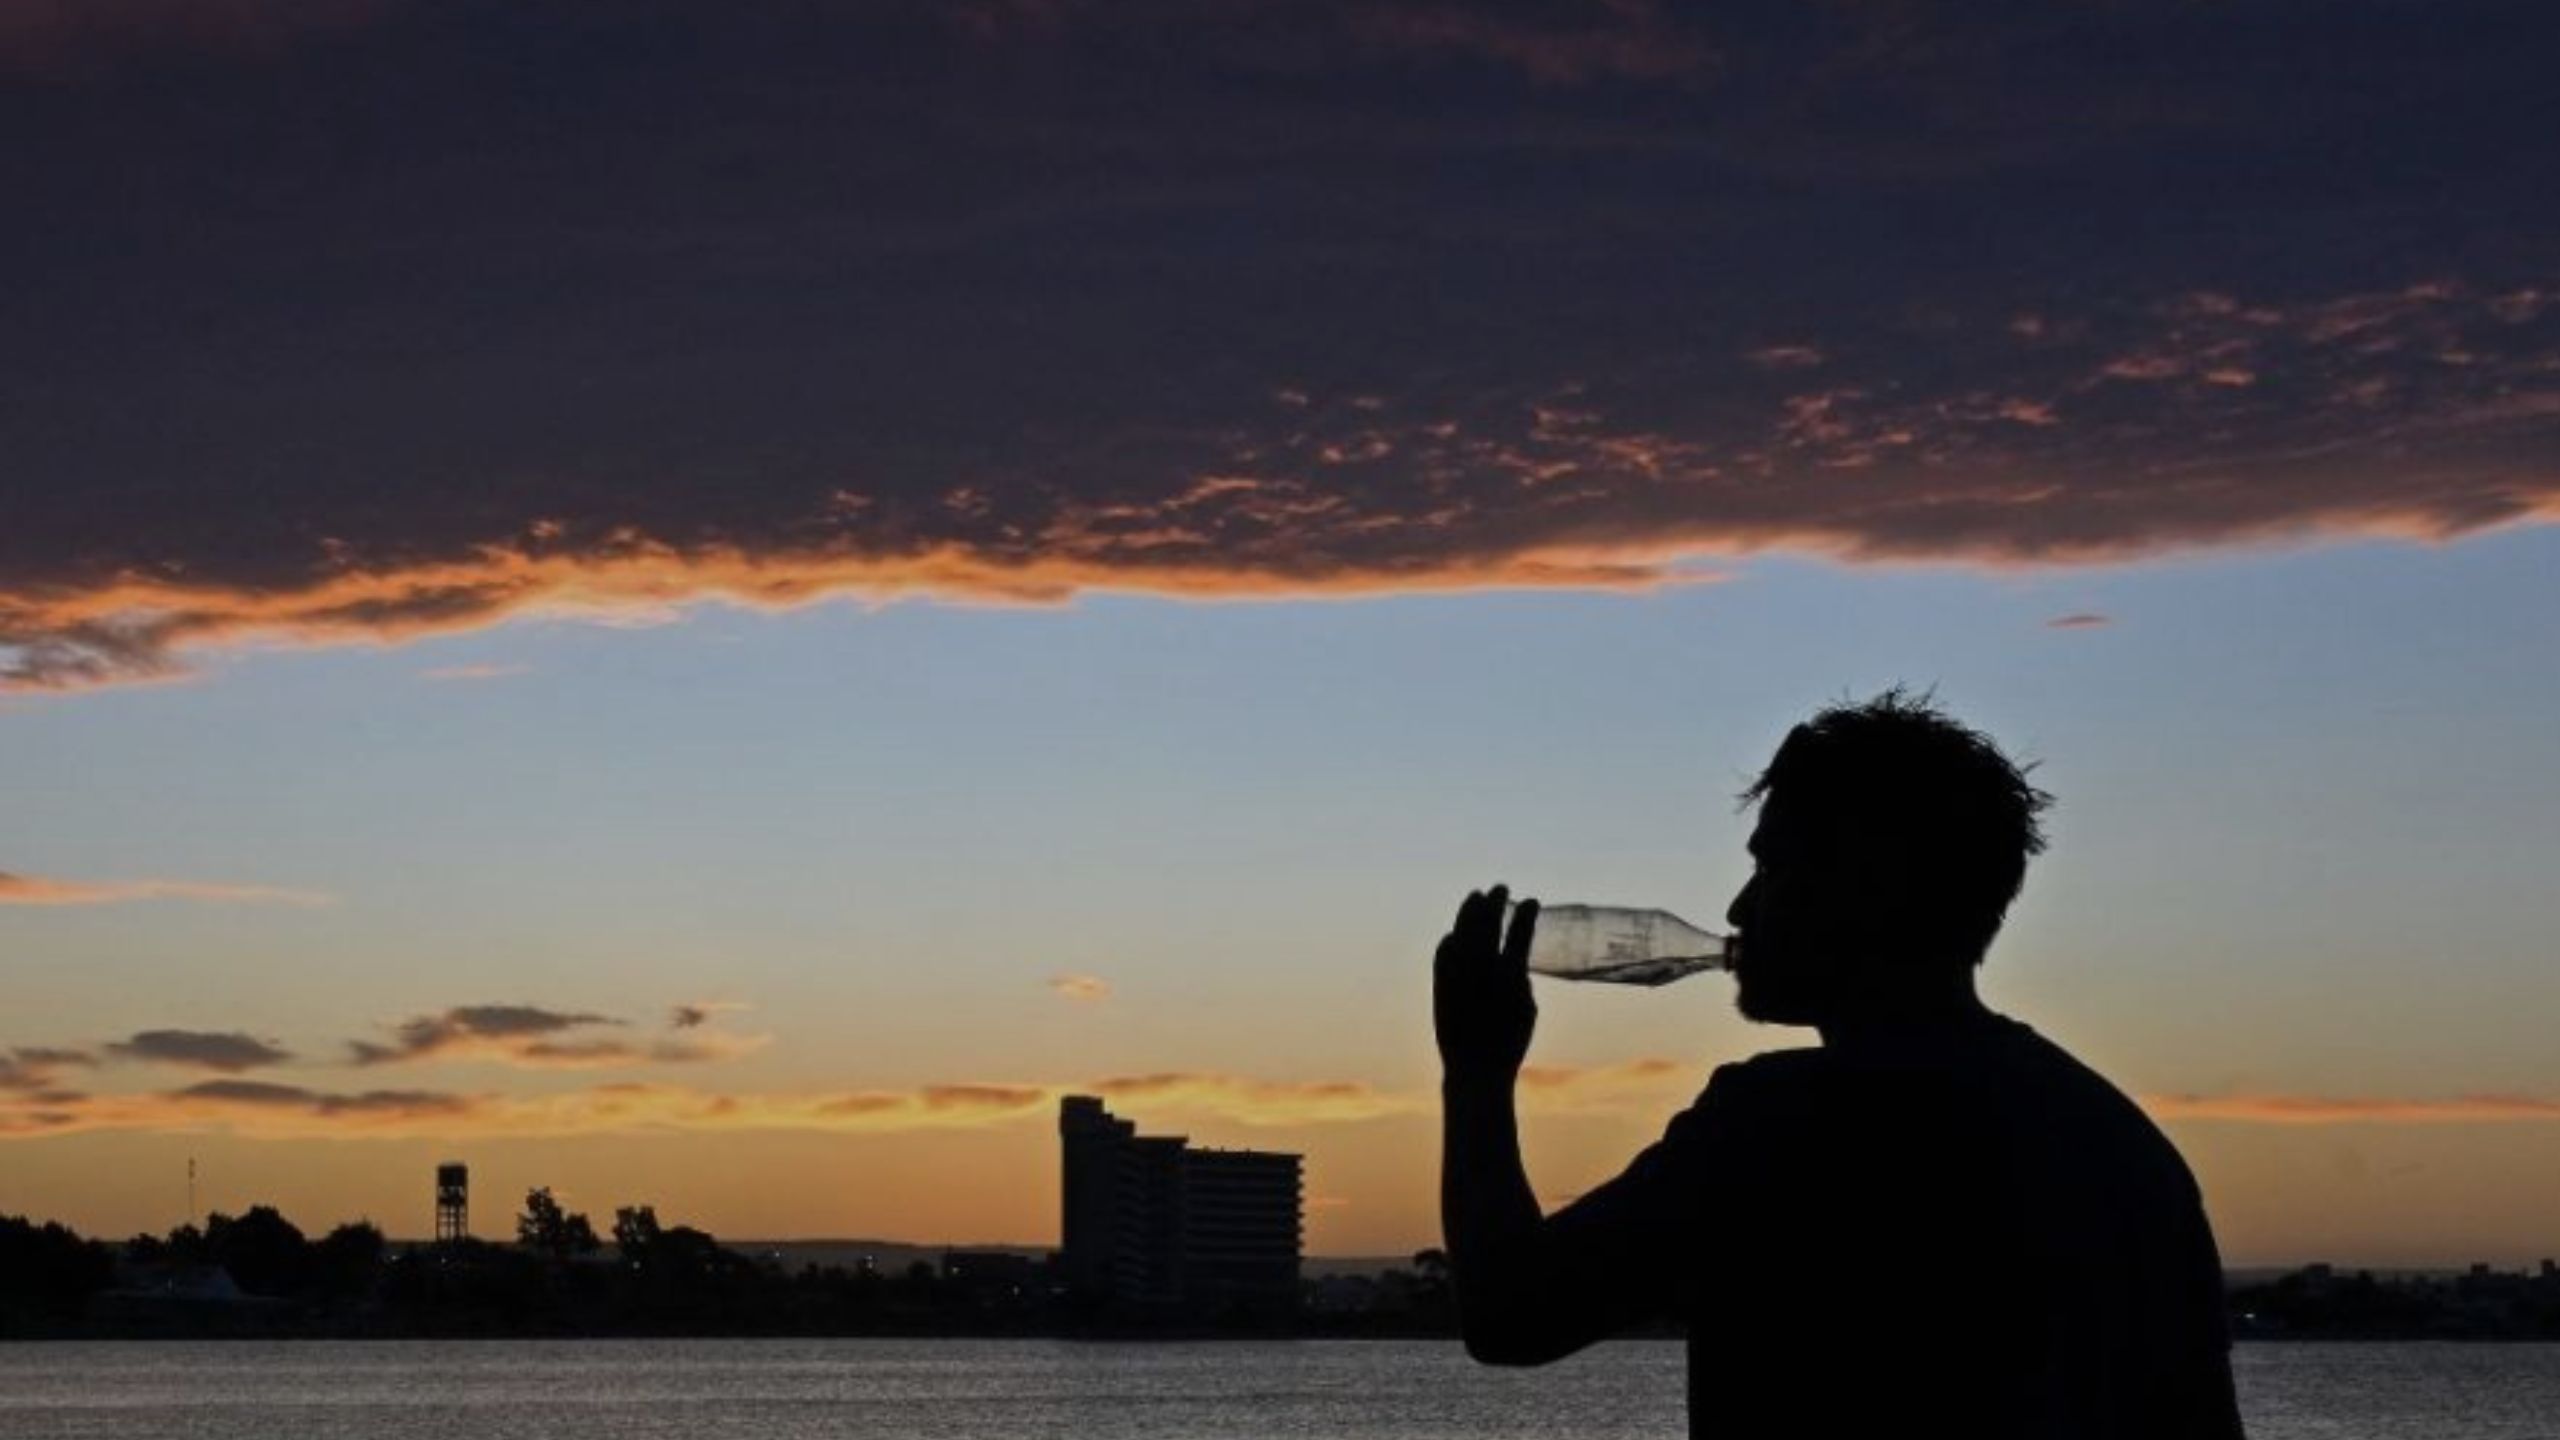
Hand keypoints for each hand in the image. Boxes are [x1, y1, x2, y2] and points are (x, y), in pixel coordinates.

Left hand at [1434, 886, 1536, 1082]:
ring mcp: (1458, 976)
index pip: (1519, 934)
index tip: (1532, 900)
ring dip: (1469, 912)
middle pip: (1487, 924)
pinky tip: (1455, 932)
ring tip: (1476, 896)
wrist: (1475, 1068)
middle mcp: (1482, 971)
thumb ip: (1520, 979)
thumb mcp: (1526, 1009)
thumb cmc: (1508, 1041)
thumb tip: (1511, 959)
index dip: (1525, 915)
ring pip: (1462, 932)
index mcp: (1510, 976)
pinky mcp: (1441, 984)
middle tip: (1501, 888)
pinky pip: (1443, 953)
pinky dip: (1450, 940)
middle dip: (1494, 902)